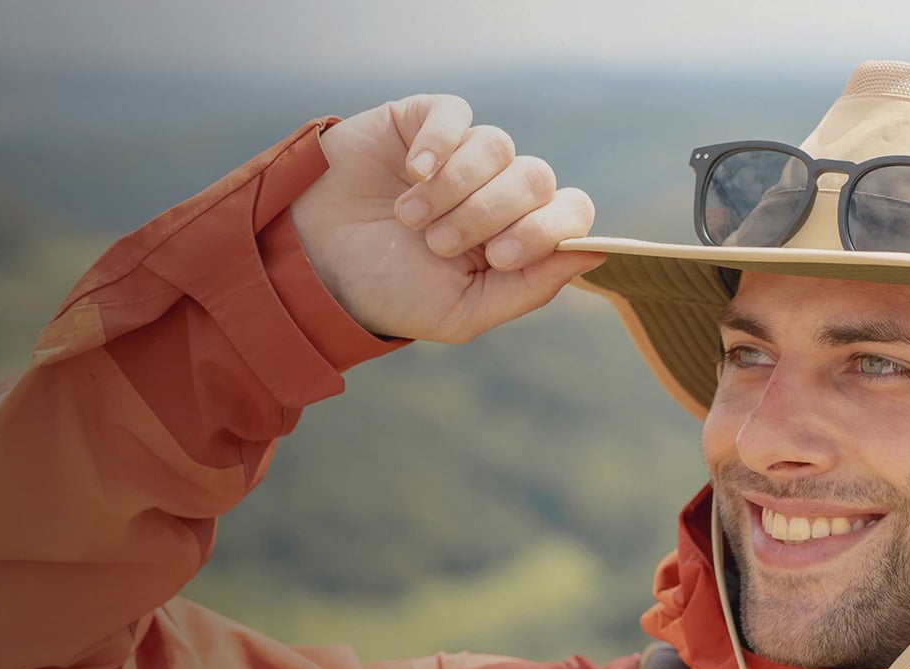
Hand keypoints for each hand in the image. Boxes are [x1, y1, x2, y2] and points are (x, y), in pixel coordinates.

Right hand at [289, 94, 603, 343]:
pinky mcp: (425, 121)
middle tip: (439, 244)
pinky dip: (440, 143)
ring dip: (456, 189)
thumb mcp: (462, 312)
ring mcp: (462, 153)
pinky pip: (457, 114)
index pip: (570, 212)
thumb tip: (597, 251)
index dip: (547, 228)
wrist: (312, 266)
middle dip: (490, 214)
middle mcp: (496, 190)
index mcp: (515, 235)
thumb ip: (531, 287)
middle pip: (537, 177)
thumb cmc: (389, 292)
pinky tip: (414, 172)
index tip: (500, 256)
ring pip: (498, 146)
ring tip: (410, 218)